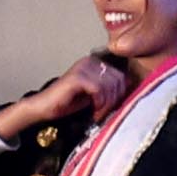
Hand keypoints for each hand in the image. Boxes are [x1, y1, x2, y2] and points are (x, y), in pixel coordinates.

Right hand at [0, 53, 135, 143]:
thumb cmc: (69, 103)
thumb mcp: (96, 95)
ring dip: (107, 104)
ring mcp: (83, 67)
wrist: (45, 108)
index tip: (110, 109)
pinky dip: (99, 103)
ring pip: (110, 85)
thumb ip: (111, 90)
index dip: (120, 95)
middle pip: (119, 80)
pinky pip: (99, 89)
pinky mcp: (77, 77)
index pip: (122, 77)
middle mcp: (91, 62)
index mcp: (96, 64)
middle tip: (104, 113)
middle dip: (114, 100)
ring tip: (98, 113)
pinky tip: (93, 111)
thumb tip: (131, 89)